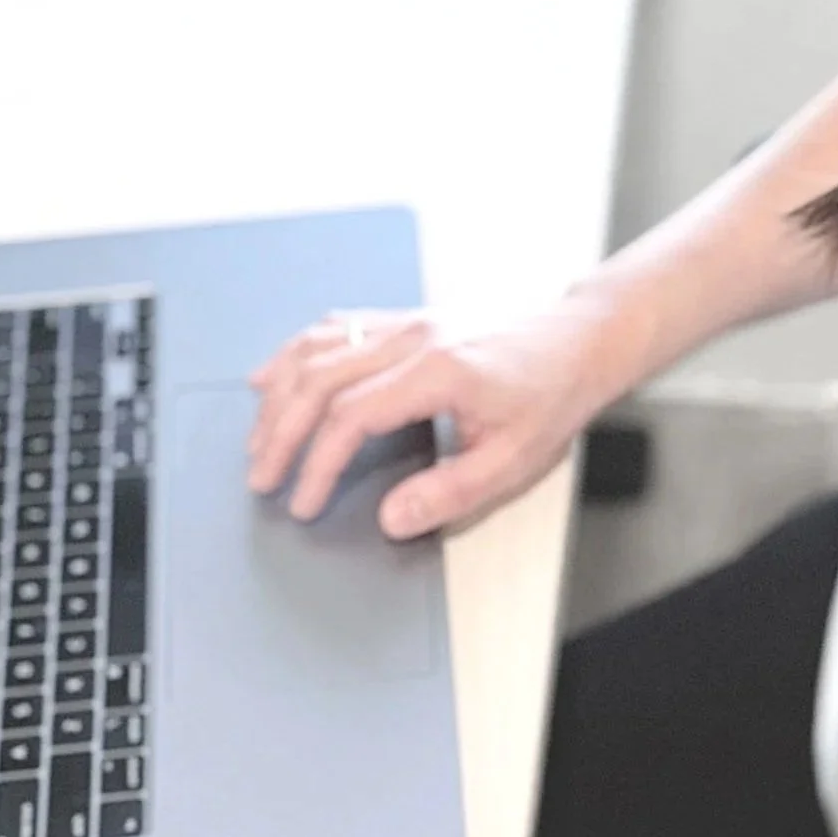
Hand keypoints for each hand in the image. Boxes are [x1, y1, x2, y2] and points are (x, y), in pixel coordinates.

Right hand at [245, 291, 633, 537]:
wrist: (579, 340)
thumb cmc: (551, 397)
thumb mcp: (513, 461)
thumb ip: (449, 493)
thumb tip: (390, 519)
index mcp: (438, 372)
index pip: (352, 417)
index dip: (318, 463)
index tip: (304, 502)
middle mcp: (413, 337)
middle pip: (319, 379)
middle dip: (281, 433)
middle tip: (262, 478)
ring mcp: (405, 321)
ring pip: (318, 347)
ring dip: (279, 392)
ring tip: (258, 438)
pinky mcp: (405, 318)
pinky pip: (334, 328)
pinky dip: (296, 354)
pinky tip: (274, 376)